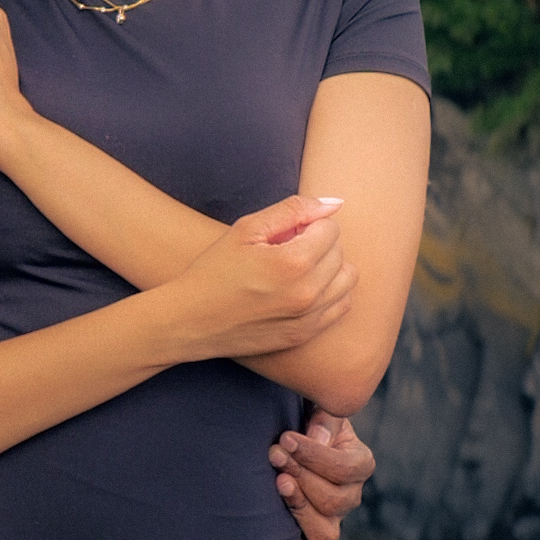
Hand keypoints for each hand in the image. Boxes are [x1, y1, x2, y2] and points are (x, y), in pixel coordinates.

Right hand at [160, 197, 356, 365]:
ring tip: (297, 269)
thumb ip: (293, 210)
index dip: (307, 225)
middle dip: (318, 245)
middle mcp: (307, 293)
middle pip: (340, 253)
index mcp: (293, 262)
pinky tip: (301, 290)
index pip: (331, 229)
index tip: (283, 235)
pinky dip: (329, 293)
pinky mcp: (305, 335)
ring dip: (329, 268)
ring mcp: (308, 318)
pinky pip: (341, 305)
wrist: (191, 321)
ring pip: (347, 279)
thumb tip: (335, 204)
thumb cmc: (214, 270)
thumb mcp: (246, 229)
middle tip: (284, 250)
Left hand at [270, 408, 374, 539]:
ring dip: (301, 510)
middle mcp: (350, 496)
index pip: (346, 469)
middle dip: (302, 477)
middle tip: (275, 456)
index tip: (286, 439)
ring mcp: (332, 521)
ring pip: (327, 533)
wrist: (287, 443)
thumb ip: (323, 419)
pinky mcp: (312, 539)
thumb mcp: (317, 410)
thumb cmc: (304, 422)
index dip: (315, 456)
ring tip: (280, 485)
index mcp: (360, 463)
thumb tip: (318, 438)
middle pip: (335, 501)